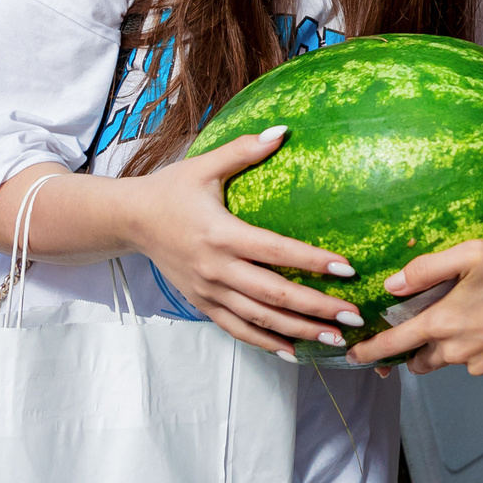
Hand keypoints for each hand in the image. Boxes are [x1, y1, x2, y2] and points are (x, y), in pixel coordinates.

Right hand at [124, 129, 359, 357]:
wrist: (129, 221)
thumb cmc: (170, 190)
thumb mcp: (203, 165)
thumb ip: (243, 150)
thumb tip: (284, 130)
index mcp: (220, 234)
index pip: (275, 251)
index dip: (312, 261)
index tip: (347, 269)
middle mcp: (216, 268)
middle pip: (273, 294)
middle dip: (316, 307)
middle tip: (353, 315)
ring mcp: (208, 291)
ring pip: (259, 318)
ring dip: (299, 331)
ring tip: (335, 339)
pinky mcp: (202, 304)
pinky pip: (237, 329)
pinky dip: (265, 342)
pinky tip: (294, 351)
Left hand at [347, 240, 482, 376]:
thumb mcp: (476, 254)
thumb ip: (429, 269)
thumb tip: (394, 284)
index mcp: (445, 323)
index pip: (394, 344)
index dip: (370, 351)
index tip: (354, 356)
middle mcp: (459, 352)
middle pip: (422, 359)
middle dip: (415, 349)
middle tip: (423, 325)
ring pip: (454, 359)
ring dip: (452, 344)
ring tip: (477, 312)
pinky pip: (482, 361)